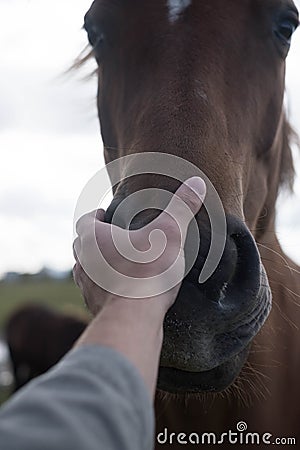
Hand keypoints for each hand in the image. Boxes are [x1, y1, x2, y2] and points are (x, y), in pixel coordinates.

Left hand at [73, 177, 205, 316]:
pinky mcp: (94, 308)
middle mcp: (84, 262)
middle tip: (115, 236)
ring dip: (98, 264)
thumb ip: (181, 208)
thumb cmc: (148, 273)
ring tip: (118, 262)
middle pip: (82, 244)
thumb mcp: (170, 234)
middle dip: (96, 239)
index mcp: (94, 239)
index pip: (86, 220)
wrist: (134, 320)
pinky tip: (123, 288)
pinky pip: (96, 292)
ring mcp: (86, 287)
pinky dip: (105, 287)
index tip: (107, 214)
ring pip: (86, 269)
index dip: (96, 215)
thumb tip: (197, 182)